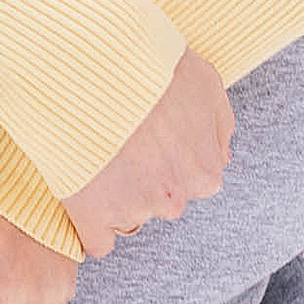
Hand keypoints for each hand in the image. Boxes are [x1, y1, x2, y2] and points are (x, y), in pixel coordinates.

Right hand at [68, 49, 233, 258]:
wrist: (100, 64)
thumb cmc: (155, 66)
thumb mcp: (207, 84)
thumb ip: (219, 128)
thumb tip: (220, 158)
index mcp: (205, 174)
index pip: (190, 183)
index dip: (165, 159)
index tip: (146, 138)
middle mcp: (175, 200)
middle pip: (158, 202)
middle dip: (142, 178)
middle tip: (119, 141)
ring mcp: (133, 210)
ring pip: (126, 216)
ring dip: (113, 194)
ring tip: (95, 152)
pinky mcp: (92, 217)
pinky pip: (96, 240)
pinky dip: (89, 221)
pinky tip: (82, 189)